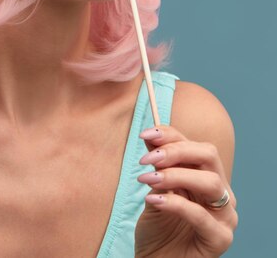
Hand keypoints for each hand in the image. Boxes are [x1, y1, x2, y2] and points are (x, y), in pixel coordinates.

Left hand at [134, 125, 237, 256]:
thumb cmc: (159, 227)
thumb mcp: (155, 189)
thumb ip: (157, 164)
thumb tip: (151, 134)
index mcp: (208, 176)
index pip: (195, 146)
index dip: (171, 135)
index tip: (145, 133)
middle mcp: (221, 192)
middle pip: (209, 156)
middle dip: (176, 151)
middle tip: (147, 158)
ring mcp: (225, 216)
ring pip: (210, 182)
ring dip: (175, 175)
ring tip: (147, 179)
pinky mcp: (220, 238)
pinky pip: (200, 215)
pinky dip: (174, 203)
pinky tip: (152, 200)